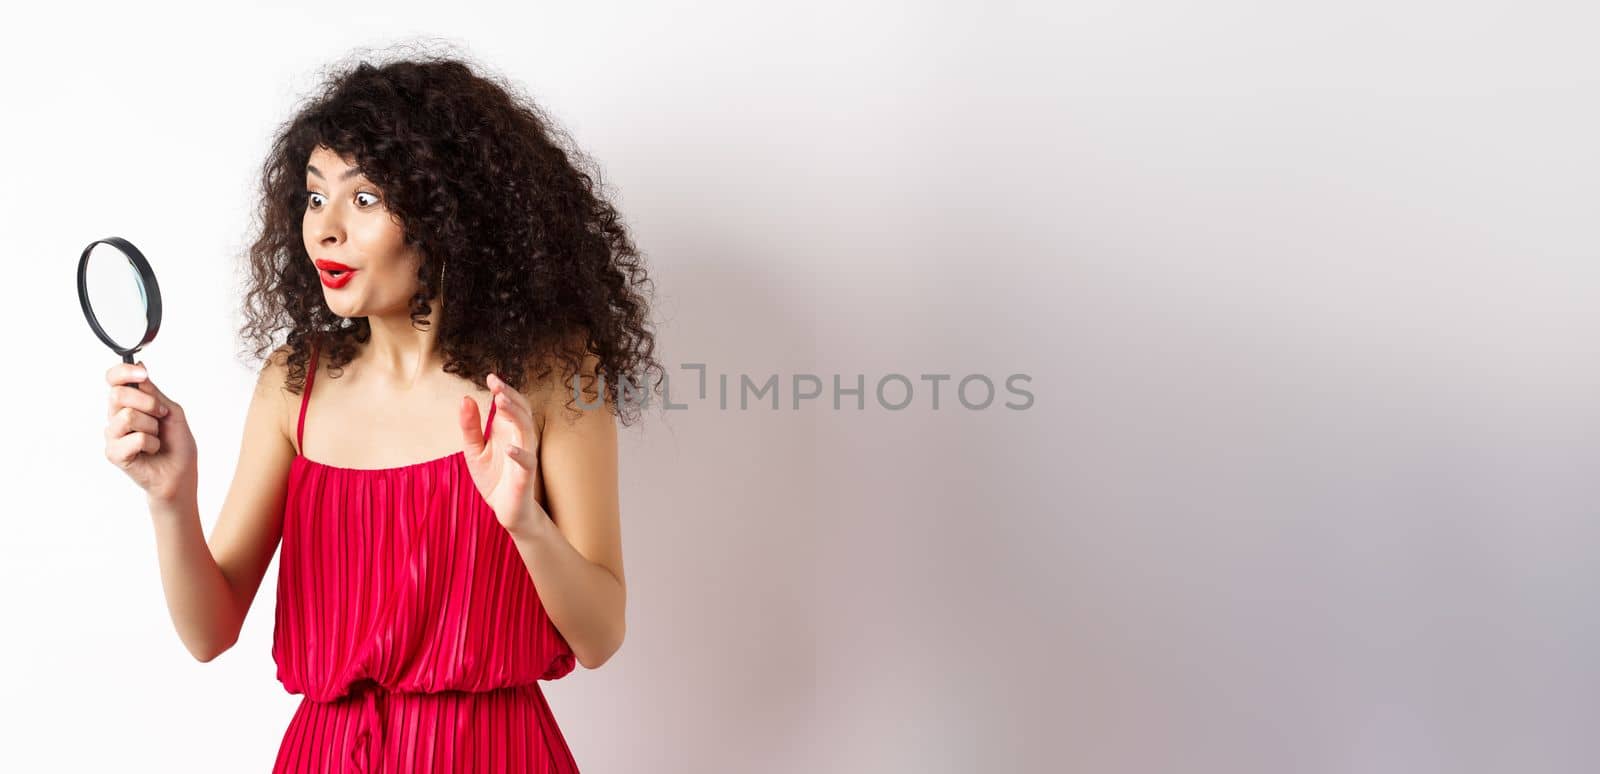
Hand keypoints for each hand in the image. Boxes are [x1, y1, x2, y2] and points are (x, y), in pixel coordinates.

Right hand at [103, 361, 197, 504]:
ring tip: (156, 437)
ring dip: (152, 426)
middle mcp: (116, 416)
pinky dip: (151, 443)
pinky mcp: (114, 453)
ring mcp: (113, 435)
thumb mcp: (171, 411)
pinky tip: (151, 450)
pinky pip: (135, 438)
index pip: (113, 379)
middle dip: (148, 403)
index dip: (123, 372)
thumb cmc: (176, 444)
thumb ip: (153, 392)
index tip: (142, 374)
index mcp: (129, 403)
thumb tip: (139, 367)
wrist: (180, 474)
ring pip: (127, 416)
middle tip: (160, 416)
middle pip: (118, 394)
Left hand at [459, 372, 547, 538]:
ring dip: (515, 415)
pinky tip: (509, 447)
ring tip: (501, 402)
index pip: (511, 403)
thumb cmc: (494, 478)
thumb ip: (470, 427)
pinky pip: (527, 462)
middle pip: (522, 411)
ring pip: (527, 430)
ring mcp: (524, 456)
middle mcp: (519, 438)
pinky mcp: (525, 476)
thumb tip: (465, 398)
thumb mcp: (474, 450)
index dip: (503, 389)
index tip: (490, 377)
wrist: (507, 510)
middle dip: (510, 395)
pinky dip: (519, 453)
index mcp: (508, 430)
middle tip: (496, 384)